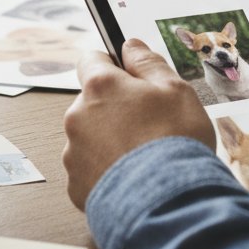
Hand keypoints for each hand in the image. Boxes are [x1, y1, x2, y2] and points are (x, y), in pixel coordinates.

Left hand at [62, 38, 215, 210]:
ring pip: (91, 135)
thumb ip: (148, 61)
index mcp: (100, 87)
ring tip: (145, 153)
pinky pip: (91, 168)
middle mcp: (77, 117)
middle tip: (150, 120)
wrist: (168, 203)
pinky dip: (108, 169)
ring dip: (111, 138)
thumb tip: (130, 46)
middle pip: (93, 100)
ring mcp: (73, 154)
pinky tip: (135, 175)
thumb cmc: (174, 141)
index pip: (91, 58)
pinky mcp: (76, 187)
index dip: (112, 63)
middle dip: (116, 106)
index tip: (129, 72)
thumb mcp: (175, 88)